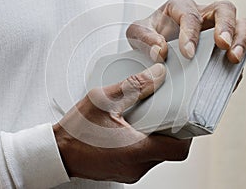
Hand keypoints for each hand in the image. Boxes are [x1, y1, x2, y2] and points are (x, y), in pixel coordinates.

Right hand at [53, 64, 190, 182]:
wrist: (57, 152)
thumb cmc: (76, 129)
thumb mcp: (103, 99)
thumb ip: (134, 85)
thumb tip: (159, 74)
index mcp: (136, 150)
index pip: (178, 149)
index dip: (188, 132)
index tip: (186, 114)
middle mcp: (137, 166)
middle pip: (171, 151)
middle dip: (173, 130)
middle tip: (168, 108)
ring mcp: (131, 172)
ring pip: (159, 155)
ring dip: (159, 136)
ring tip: (150, 115)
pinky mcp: (125, 171)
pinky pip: (145, 158)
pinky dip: (147, 143)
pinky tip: (136, 127)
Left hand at [126, 0, 245, 63]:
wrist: (153, 47)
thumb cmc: (147, 36)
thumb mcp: (136, 33)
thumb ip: (144, 38)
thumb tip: (161, 50)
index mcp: (180, 8)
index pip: (190, 15)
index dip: (191, 33)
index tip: (188, 53)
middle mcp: (202, 15)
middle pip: (224, 10)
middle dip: (227, 27)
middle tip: (222, 46)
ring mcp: (215, 30)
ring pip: (240, 25)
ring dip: (241, 41)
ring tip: (234, 59)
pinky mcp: (221, 48)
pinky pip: (236, 50)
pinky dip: (237, 62)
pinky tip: (230, 75)